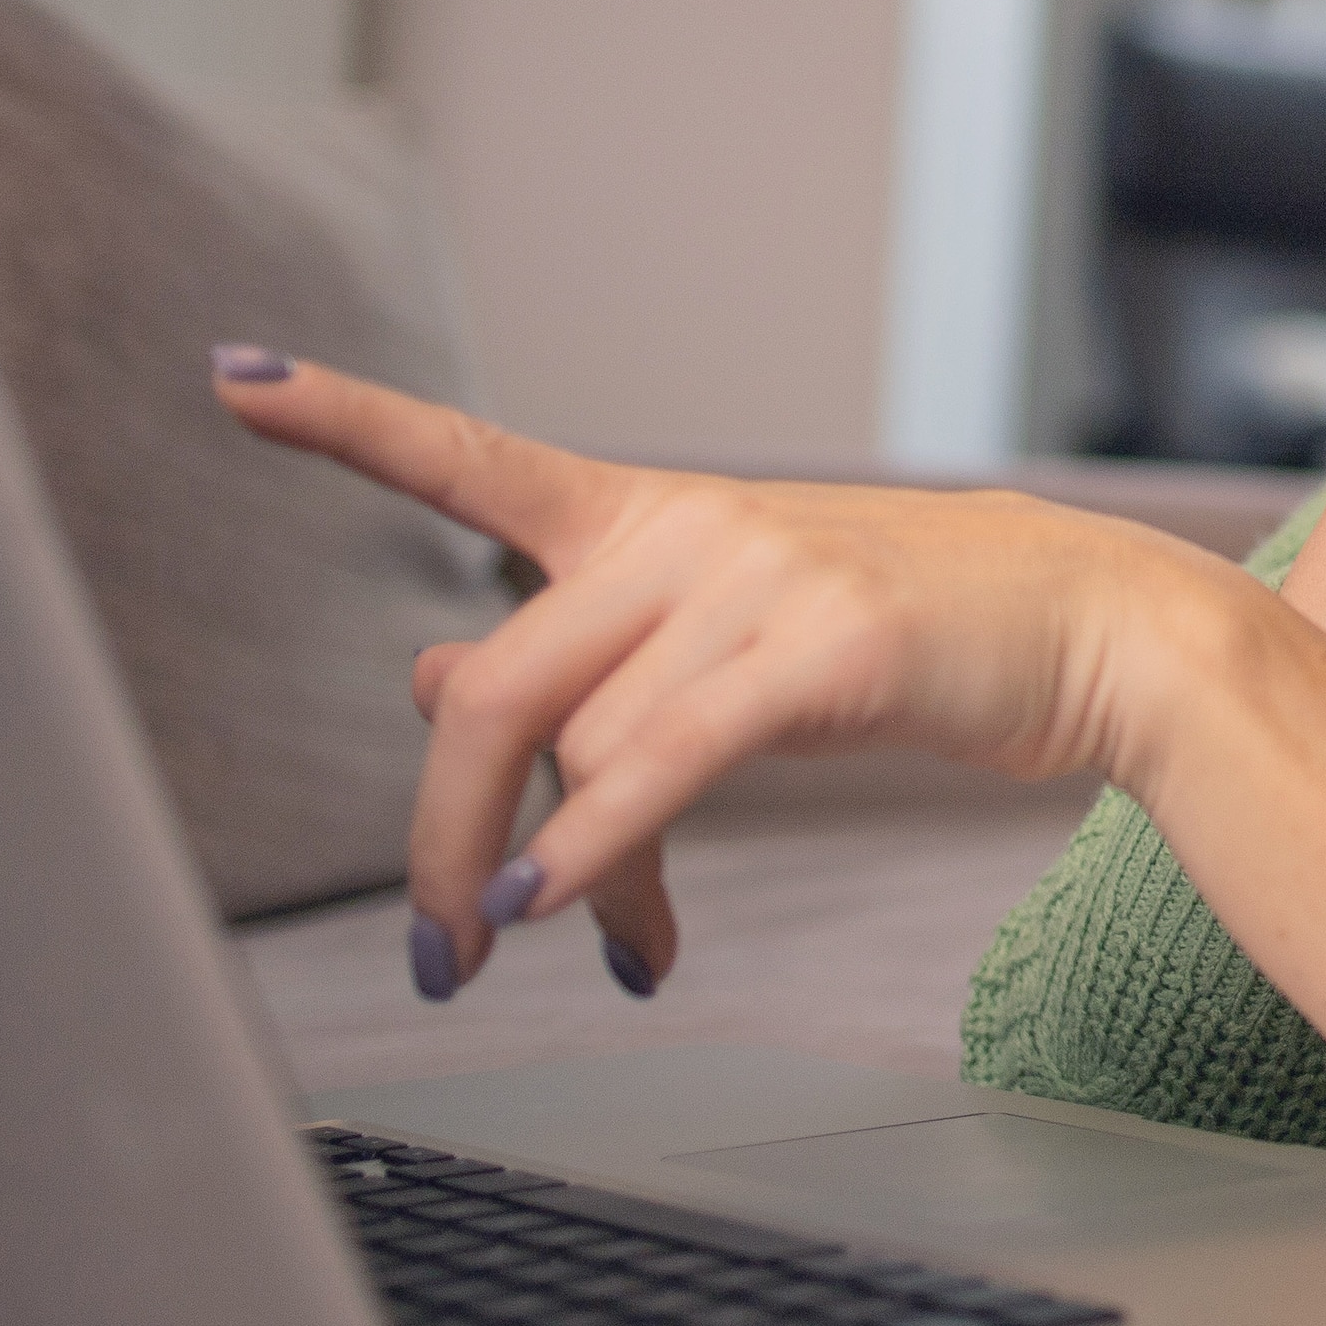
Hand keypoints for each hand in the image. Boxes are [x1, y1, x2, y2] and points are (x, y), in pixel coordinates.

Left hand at [209, 355, 1210, 996]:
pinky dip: (597, 846)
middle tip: (432, 948)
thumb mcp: (729, 629)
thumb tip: (418, 672)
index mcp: (650, 517)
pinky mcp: (822, 646)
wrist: (1094, 626)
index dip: (344, 421)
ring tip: (623, 950)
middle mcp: (685, 527)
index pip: (469, 459)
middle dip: (439, 835)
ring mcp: (754, 577)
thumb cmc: (914, 639)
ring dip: (575, 885)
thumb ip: (578, 656)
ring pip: (584, 752)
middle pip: (490, 687)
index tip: (231, 375)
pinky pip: (664, 761)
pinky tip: (561, 913)